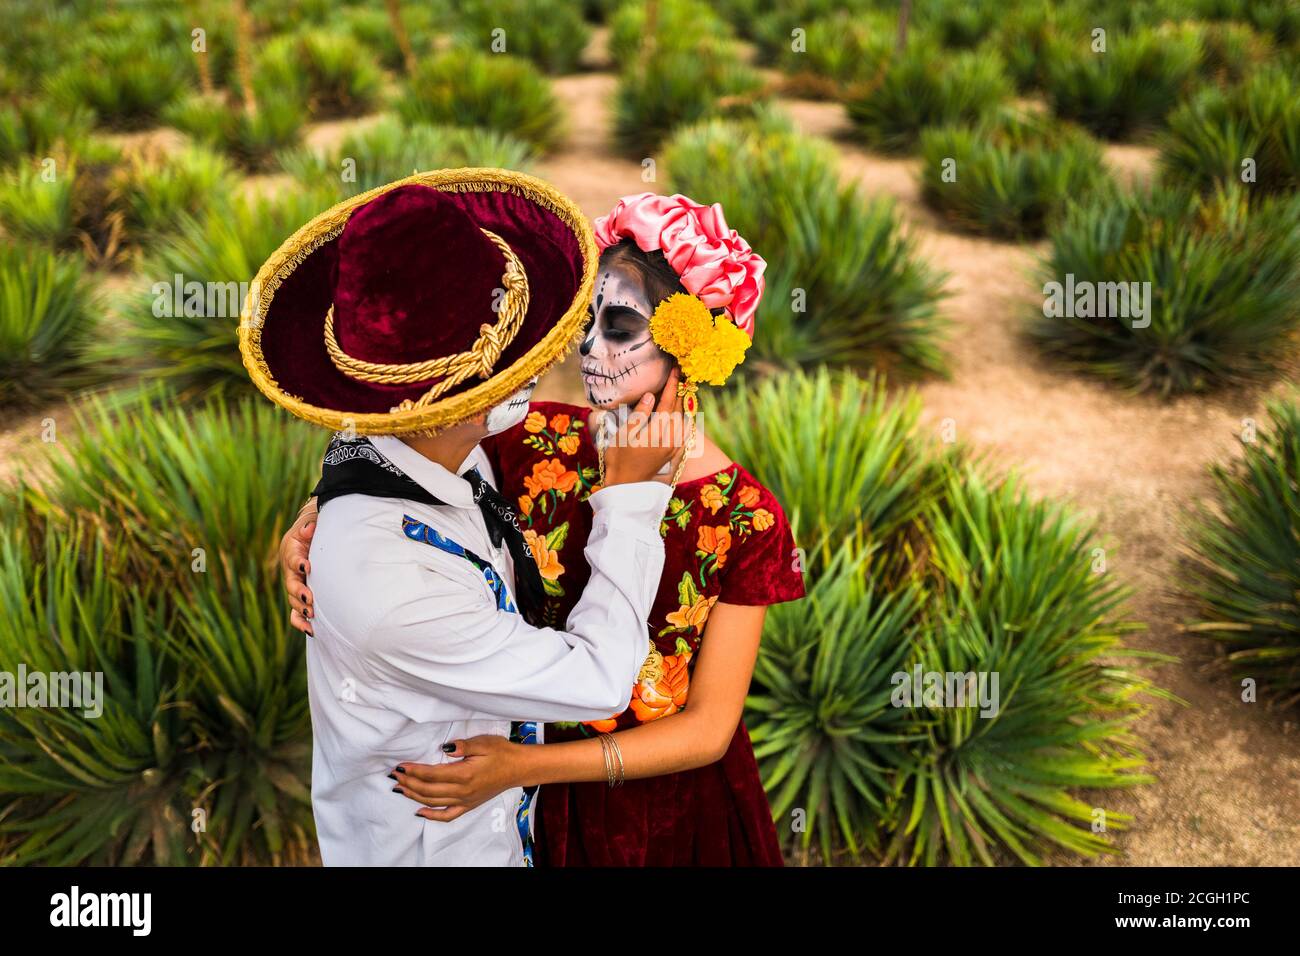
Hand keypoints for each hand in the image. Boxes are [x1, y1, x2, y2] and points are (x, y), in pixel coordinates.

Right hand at [280, 499, 316, 634]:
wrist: (308, 540)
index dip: (298, 562)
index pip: (292, 558)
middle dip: (299, 591)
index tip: (306, 565)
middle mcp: (291, 571)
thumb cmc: (312, 533)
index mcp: (292, 552)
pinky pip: (295, 613)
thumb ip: (310, 526)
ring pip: (292, 600)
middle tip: (309, 597)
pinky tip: (310, 630)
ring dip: (301, 609)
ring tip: (311, 615)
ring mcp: (294, 586)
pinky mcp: (299, 597)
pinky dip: (300, 622)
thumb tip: (310, 527)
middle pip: (290, 583)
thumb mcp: (311, 525)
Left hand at [392, 735, 524, 821]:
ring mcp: (465, 801)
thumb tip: (445, 747)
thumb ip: (463, 745)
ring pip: (433, 803)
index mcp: (465, 774)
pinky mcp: (468, 805)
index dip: (414, 770)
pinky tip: (419, 811)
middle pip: (428, 790)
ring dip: (414, 796)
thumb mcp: (484, 742)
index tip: (401, 765)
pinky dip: (431, 816)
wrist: (518, 768)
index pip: (432, 774)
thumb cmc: (501, 752)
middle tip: (395, 774)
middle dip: (409, 783)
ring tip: (400, 788)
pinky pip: (447, 816)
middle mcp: (463, 791)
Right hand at [592, 367, 685, 486]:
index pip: (667, 403)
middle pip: (678, 410)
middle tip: (681, 374)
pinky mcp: (672, 454)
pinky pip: (682, 432)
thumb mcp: (623, 435)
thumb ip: (639, 415)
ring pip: (682, 420)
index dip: (672, 385)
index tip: (676, 370)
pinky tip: (681, 414)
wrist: (626, 487)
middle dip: (679, 391)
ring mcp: (672, 448)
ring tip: (680, 390)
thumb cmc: (618, 460)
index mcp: (656, 433)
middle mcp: (669, 439)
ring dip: (681, 404)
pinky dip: (683, 419)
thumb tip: (650, 396)